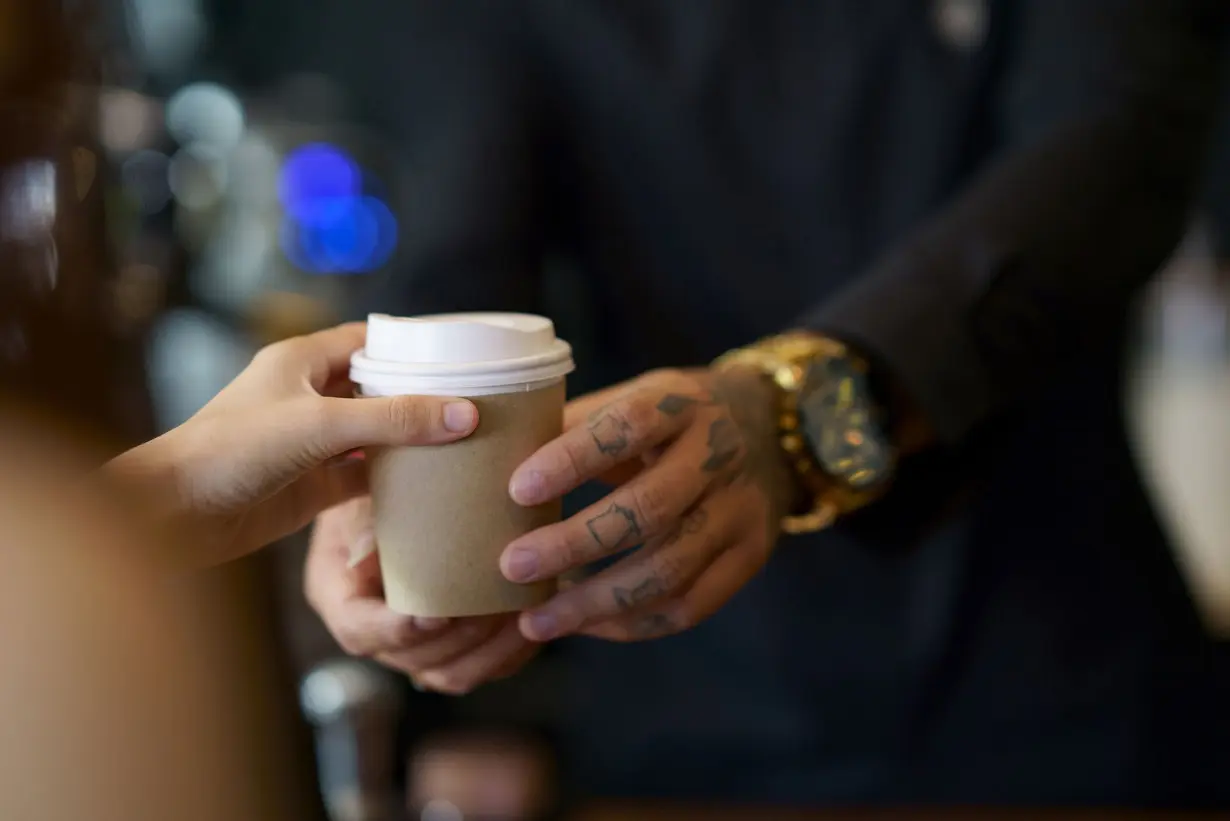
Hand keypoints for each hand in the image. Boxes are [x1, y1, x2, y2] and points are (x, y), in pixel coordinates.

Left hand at [107, 323, 478, 563]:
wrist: (172, 517)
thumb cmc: (229, 452)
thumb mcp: (319, 425)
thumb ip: (392, 420)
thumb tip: (464, 415)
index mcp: (302, 361)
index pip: (370, 340)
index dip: (414, 347)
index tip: (463, 357)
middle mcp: (310, 397)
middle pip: (379, 389)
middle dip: (422, 397)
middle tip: (478, 405)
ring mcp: (313, 444)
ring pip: (376, 436)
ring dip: (412, 442)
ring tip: (467, 444)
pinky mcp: (313, 486)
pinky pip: (365, 478)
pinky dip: (396, 481)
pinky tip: (432, 485)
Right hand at [307, 499, 539, 693]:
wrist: (401, 493)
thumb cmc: (375, 487)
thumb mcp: (361, 495)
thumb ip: (364, 520)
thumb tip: (366, 551)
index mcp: (340, 597)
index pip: (359, 632)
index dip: (397, 631)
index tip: (436, 615)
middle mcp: (375, 631)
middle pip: (414, 659)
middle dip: (460, 638)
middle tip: (498, 608)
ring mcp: (414, 647)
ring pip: (452, 674)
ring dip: (492, 650)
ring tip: (524, 615)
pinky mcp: (451, 649)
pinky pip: (482, 667)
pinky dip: (510, 652)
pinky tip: (537, 622)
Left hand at [500, 366, 798, 641]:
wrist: (771, 431)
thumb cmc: (672, 418)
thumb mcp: (635, 397)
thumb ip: (576, 426)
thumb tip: (492, 462)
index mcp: (681, 404)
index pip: (628, 428)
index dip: (573, 458)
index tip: (517, 489)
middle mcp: (718, 455)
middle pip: (648, 509)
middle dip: (575, 544)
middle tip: (513, 567)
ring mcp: (741, 509)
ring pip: (669, 569)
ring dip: (596, 602)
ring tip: (537, 620)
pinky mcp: (750, 555)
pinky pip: (690, 605)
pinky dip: (632, 623)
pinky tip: (587, 625)